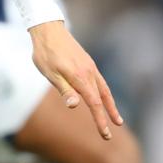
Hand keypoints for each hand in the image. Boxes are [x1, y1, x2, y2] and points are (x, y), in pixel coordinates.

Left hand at [29, 20, 122, 139]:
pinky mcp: (88, 62)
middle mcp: (89, 72)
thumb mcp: (50, 73)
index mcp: (79, 77)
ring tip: (117, 119)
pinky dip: (105, 93)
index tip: (105, 134)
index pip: (94, 103)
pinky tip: (103, 98)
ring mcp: (90, 66)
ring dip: (111, 105)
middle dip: (107, 116)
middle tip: (110, 134)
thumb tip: (75, 106)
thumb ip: (64, 89)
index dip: (100, 120)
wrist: (48, 28)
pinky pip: (100, 81)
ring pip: (104, 89)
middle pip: (102, 98)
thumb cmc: (45, 53)